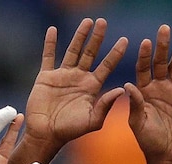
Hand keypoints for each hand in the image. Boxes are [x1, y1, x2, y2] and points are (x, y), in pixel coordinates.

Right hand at [24, 18, 127, 152]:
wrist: (46, 134)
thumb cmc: (71, 131)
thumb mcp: (93, 121)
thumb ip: (106, 105)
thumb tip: (122, 89)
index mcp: (92, 87)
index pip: (107, 66)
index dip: (115, 53)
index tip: (125, 40)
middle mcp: (79, 78)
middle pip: (90, 53)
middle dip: (97, 38)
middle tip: (103, 22)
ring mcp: (63, 76)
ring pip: (72, 50)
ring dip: (79, 36)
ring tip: (87, 21)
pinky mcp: (46, 77)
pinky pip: (48, 56)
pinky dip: (50, 43)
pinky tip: (53, 30)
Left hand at [126, 25, 171, 163]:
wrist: (167, 155)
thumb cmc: (149, 141)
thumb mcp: (138, 123)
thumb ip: (134, 105)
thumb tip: (127, 85)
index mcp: (144, 92)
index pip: (143, 69)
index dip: (145, 56)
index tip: (146, 42)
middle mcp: (159, 88)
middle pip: (161, 63)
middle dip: (162, 46)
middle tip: (164, 29)